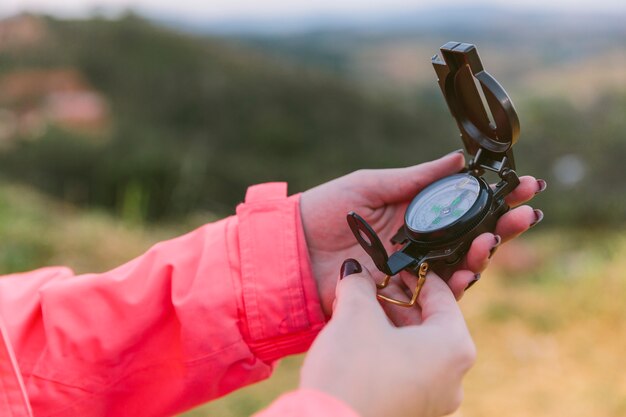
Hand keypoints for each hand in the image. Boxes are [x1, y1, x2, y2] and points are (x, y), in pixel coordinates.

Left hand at [300, 151, 543, 315]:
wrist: (293, 247)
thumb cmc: (327, 208)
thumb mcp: (372, 184)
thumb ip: (416, 179)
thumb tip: (460, 159)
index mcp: (415, 214)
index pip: (464, 206)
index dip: (494, 196)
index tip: (523, 184)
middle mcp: (420, 242)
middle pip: (471, 236)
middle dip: (502, 224)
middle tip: (528, 211)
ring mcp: (412, 269)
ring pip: (460, 265)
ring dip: (485, 252)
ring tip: (498, 236)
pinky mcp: (400, 295)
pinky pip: (436, 294)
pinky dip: (456, 284)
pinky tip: (471, 270)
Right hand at [300, 260, 474, 416]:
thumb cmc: (352, 370)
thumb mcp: (355, 315)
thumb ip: (359, 285)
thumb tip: (355, 273)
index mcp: (454, 347)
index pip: (442, 296)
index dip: (415, 275)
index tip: (395, 265)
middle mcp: (453, 376)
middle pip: (429, 322)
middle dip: (398, 300)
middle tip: (372, 286)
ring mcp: (434, 399)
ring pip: (416, 347)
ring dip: (390, 324)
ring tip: (361, 309)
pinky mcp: (412, 411)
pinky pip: (406, 370)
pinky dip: (388, 349)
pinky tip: (360, 339)